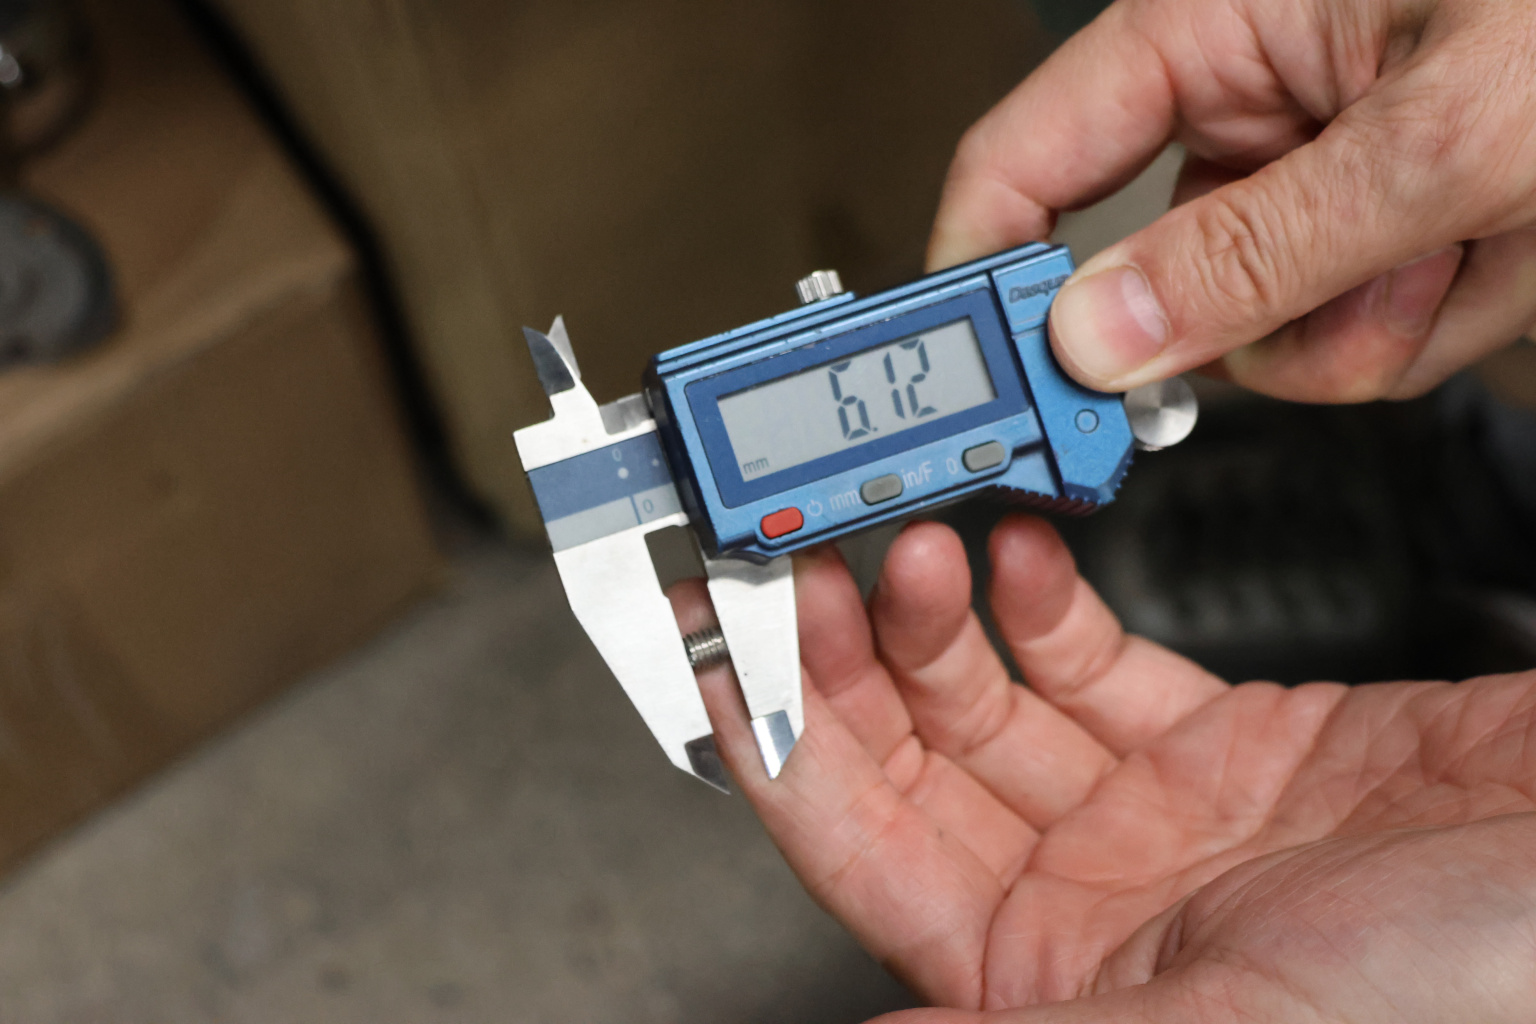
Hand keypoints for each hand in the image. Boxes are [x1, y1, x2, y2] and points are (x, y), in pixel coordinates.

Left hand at [668, 516, 1535, 1020]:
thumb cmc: (1470, 984)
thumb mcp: (1241, 1018)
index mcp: (1057, 980)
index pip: (866, 856)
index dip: (786, 759)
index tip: (729, 668)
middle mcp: (1087, 902)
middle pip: (909, 762)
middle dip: (845, 663)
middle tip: (807, 571)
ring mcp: (1146, 815)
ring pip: (986, 696)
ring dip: (936, 612)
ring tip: (917, 539)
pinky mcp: (1215, 739)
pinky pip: (1088, 656)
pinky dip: (1041, 597)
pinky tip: (1010, 550)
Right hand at [929, 0, 1535, 402]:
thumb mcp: (1450, 129)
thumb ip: (1257, 246)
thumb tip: (1102, 333)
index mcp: (1209, 24)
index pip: (1022, 162)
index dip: (986, 275)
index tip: (990, 382)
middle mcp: (1248, 99)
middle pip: (1156, 277)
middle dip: (1266, 315)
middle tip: (1358, 289)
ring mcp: (1313, 172)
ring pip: (1265, 329)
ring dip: (1379, 316)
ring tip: (1484, 229)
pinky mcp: (1376, 224)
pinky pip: (1349, 333)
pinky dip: (1434, 315)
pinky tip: (1501, 243)